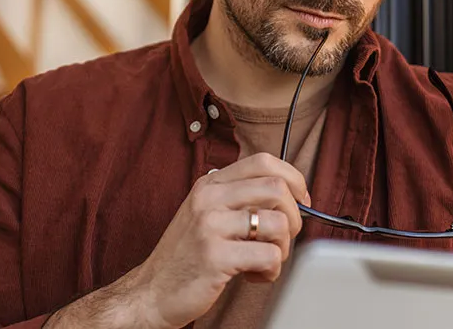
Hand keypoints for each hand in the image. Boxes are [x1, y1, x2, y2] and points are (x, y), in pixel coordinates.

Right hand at [130, 152, 310, 328]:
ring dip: (283, 249)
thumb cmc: (187, 255)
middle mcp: (209, 198)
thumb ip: (240, 198)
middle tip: (282, 238)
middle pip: (277, 188)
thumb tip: (290, 195)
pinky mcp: (215, 257)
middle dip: (294, 217)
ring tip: (263, 260)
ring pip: (278, 223)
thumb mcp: (207, 213)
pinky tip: (253, 275)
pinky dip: (271, 271)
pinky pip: (270, 256)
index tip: (301, 201)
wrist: (152, 291)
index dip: (293, 179)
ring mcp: (210, 226)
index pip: (264, 161)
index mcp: (210, 184)